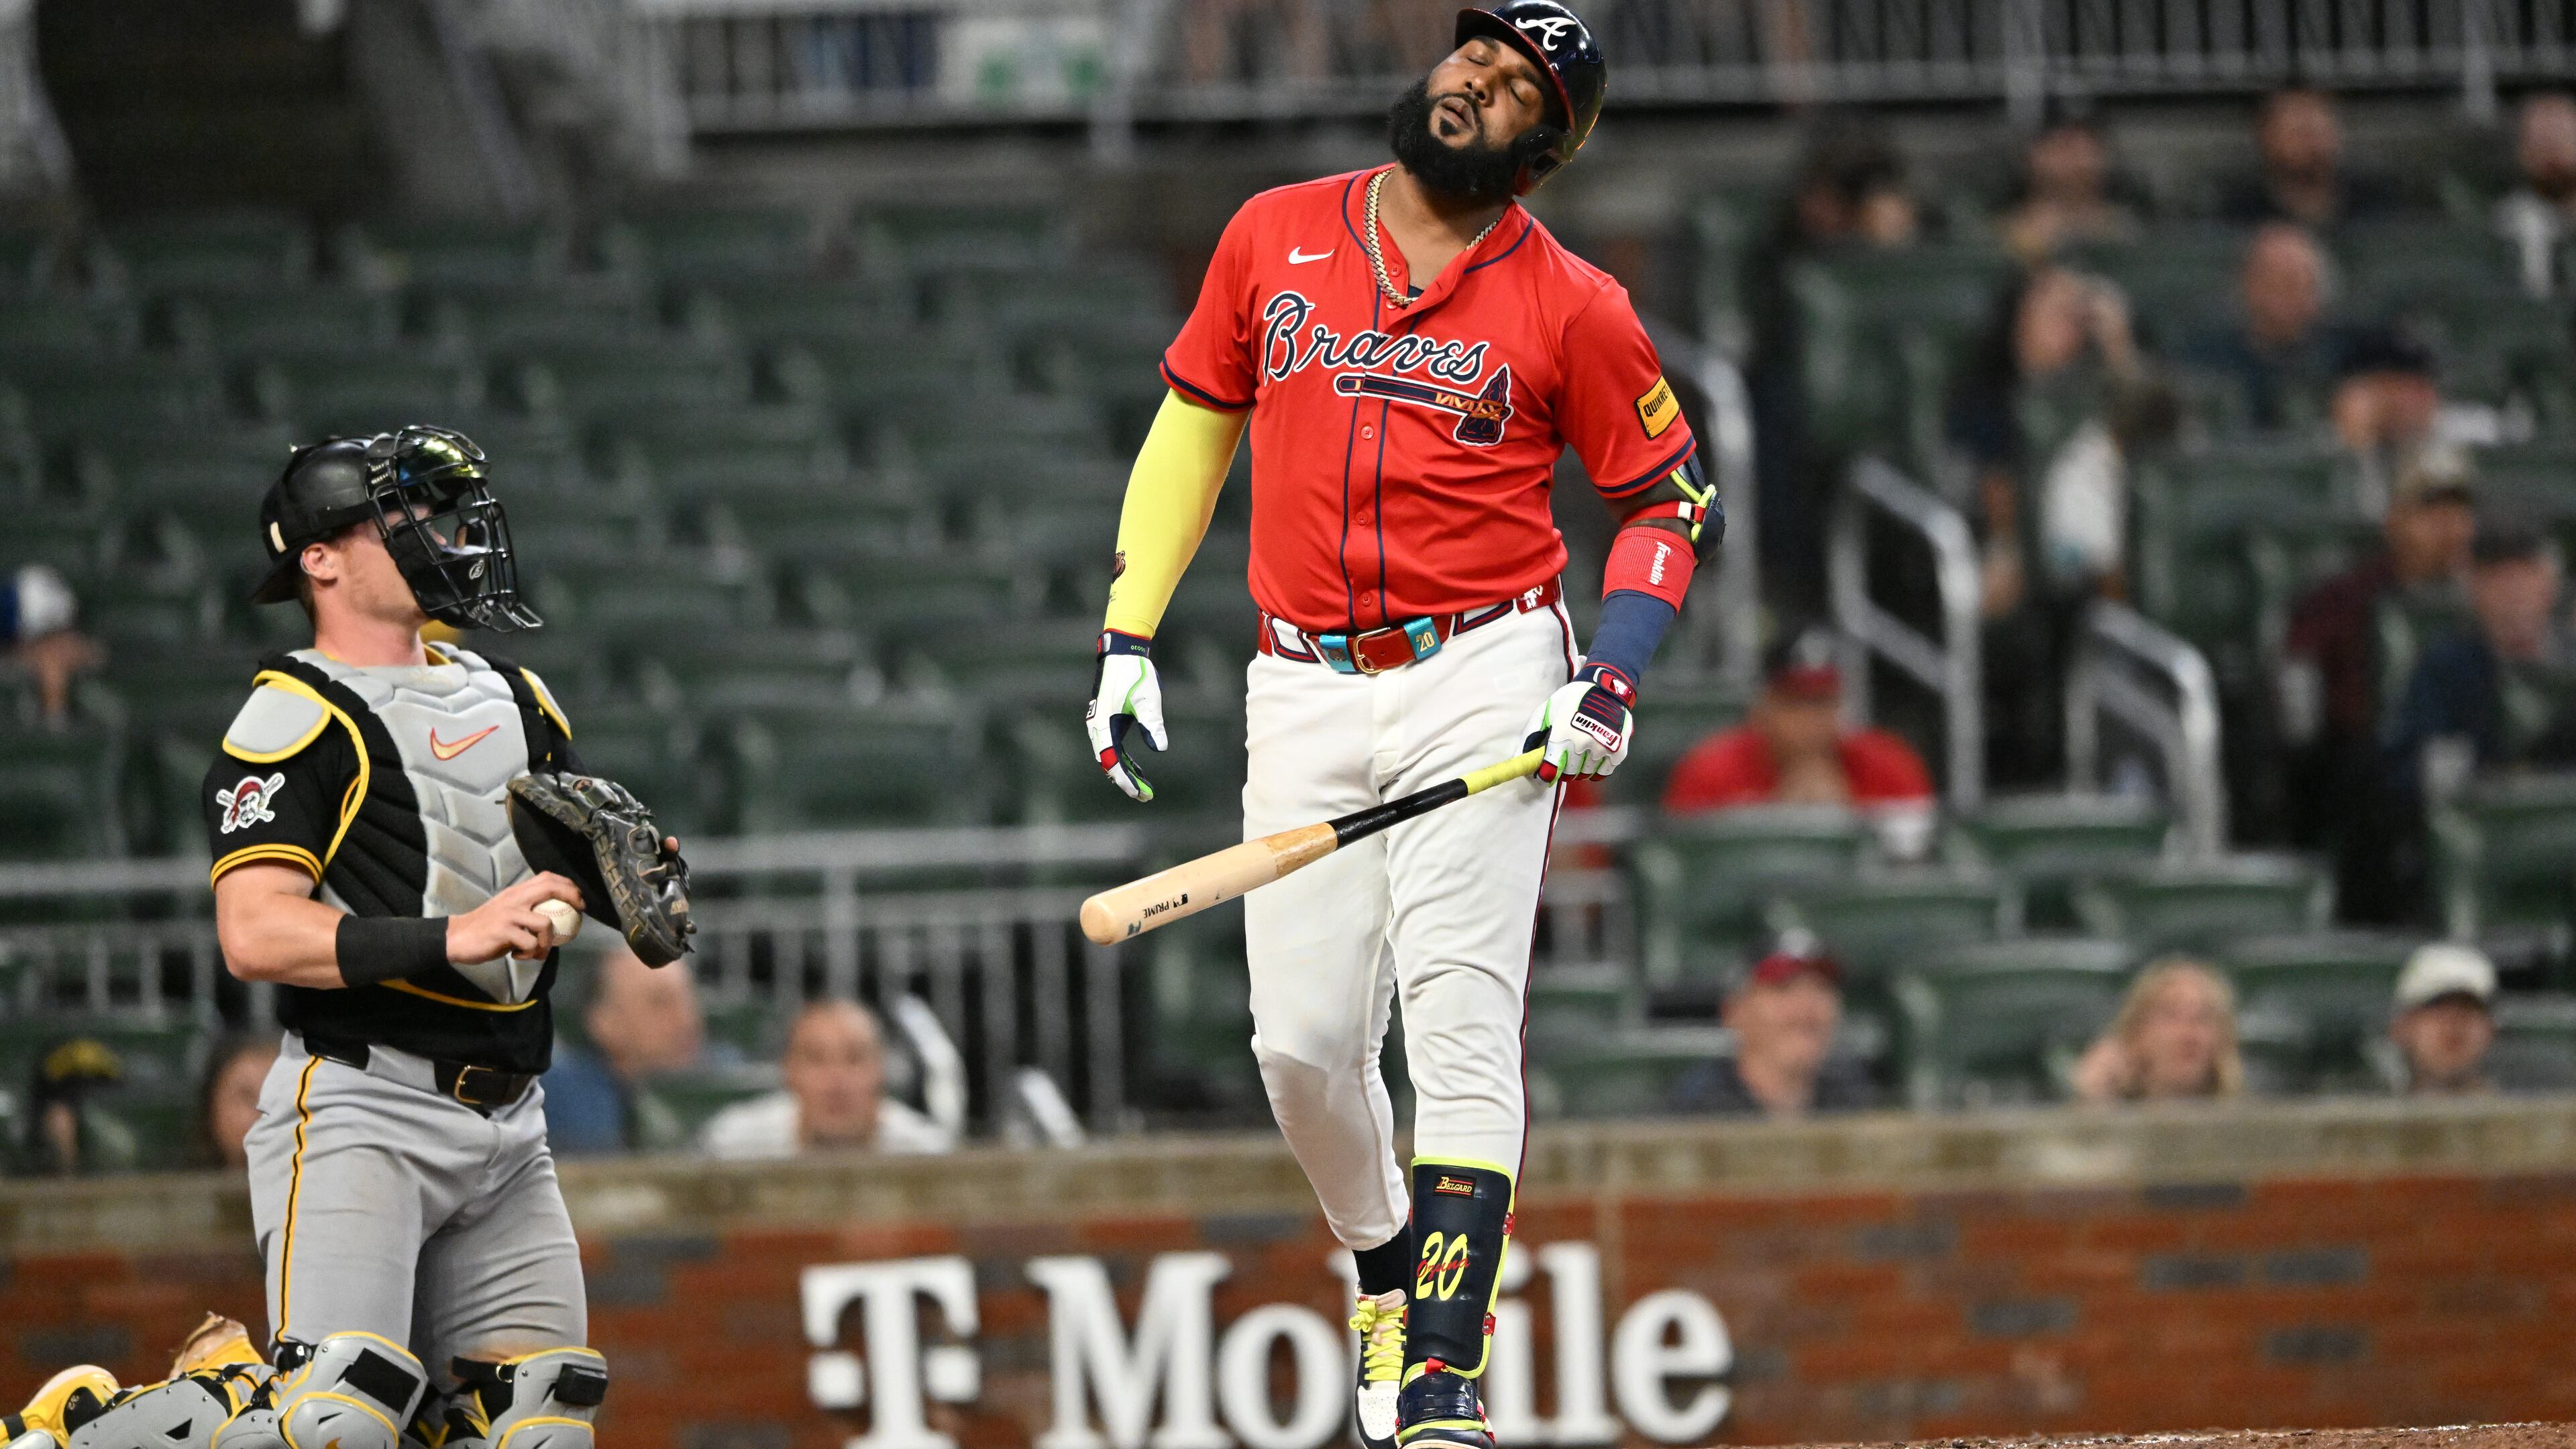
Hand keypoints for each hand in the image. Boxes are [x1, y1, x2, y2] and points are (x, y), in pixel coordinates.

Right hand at [448, 872, 583, 962]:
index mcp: (516, 892)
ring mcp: (509, 914)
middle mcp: (514, 899)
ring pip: (545, 923)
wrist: (456, 938)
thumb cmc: (485, 928)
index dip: (567, 884)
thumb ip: (527, 911)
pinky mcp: (503, 931)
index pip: (546, 877)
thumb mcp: (507, 912)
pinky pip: (529, 944)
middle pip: (550, 887)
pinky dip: (530, 954)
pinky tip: (518, 956)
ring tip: (538, 952)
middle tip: (578, 913)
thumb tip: (553, 919)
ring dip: (547, 942)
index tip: (579, 898)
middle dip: (571, 897)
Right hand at [1086, 631, 1166, 802]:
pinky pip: (1113, 747)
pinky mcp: (1106, 721)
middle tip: (1145, 796)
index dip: (1124, 779)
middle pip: (1109, 762)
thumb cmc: (1135, 673)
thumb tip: (1160, 748)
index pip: (1111, 760)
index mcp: (1103, 723)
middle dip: (1126, 780)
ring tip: (1144, 787)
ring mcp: (1100, 724)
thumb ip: (1152, 723)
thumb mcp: (1148, 699)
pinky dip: (1124, 760)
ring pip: (1110, 756)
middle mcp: (1097, 726)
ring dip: (1125, 772)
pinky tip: (1138, 769)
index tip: (1138, 793)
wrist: (1122, 653)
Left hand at [1521, 664, 1635, 783]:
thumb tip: (1521, 755)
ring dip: (1580, 769)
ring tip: (1580, 754)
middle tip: (1565, 758)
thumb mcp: (1547, 710)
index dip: (1546, 774)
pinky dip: (1598, 769)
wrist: (1605, 686)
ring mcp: (1603, 748)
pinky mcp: (1619, 750)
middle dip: (1564, 769)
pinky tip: (1594, 756)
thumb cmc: (1572, 698)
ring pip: (1586, 774)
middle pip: (1569, 774)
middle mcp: (1583, 744)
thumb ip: (1532, 733)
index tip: (1546, 772)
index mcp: (1562, 734)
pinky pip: (1604, 772)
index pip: (1551, 770)